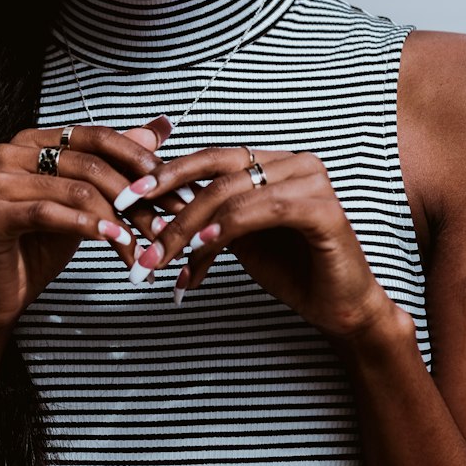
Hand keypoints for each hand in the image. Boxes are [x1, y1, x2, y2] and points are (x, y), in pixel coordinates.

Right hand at [0, 116, 178, 335]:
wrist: (1, 292)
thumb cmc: (42, 243)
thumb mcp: (86, 200)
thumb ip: (117, 163)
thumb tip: (161, 126)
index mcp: (33, 140)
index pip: (96, 137)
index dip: (139, 160)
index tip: (176, 187)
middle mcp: (11, 152)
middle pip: (90, 165)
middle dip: (137, 196)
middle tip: (168, 224)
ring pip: (77, 190)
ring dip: (120, 220)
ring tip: (147, 243)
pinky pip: (50, 214)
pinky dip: (89, 228)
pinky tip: (117, 242)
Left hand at [121, 145, 409, 347]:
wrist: (339, 307)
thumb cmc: (292, 271)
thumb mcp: (237, 241)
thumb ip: (205, 221)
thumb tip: (154, 216)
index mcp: (272, 162)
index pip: (210, 158)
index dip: (165, 173)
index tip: (126, 197)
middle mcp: (294, 162)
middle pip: (217, 173)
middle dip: (169, 202)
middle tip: (134, 230)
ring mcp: (312, 182)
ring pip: (234, 192)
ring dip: (190, 225)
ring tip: (161, 255)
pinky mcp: (325, 209)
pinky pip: (265, 209)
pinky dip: (230, 226)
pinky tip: (202, 246)